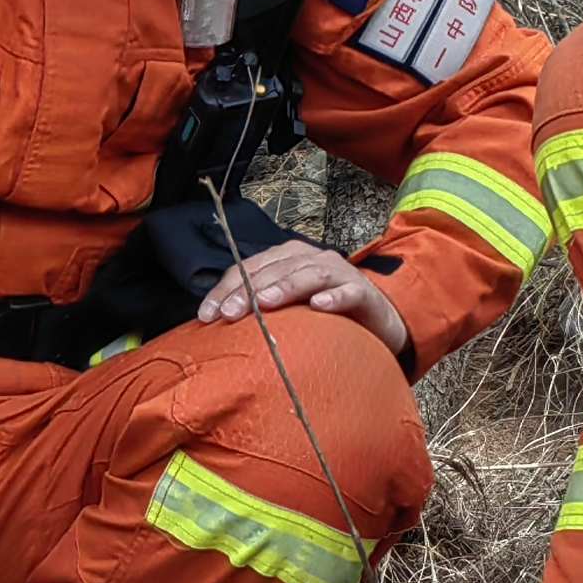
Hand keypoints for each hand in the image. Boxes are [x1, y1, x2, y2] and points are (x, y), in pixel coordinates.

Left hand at [193, 239, 410, 358]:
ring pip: (309, 274)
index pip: (249, 268)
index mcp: (287, 258)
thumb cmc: (323, 314)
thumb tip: (216, 323)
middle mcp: (311, 259)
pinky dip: (333, 298)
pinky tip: (319, 307)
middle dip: (248, 291)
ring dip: (285, 287)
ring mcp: (338, 273)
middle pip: (275, 269)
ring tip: (265, 303)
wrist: (376, 320)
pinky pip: (348, 293)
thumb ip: (258, 308)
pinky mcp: (362, 292)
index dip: (226, 289)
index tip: (206, 315)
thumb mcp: (287, 307)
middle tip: (229, 313)